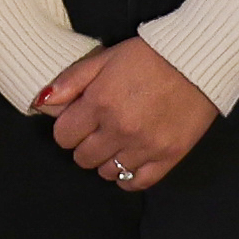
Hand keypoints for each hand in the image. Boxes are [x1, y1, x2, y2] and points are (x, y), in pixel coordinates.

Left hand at [27, 36, 220, 189]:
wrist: (198, 59)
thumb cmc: (149, 55)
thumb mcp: (105, 58)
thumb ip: (71, 81)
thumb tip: (41, 102)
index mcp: (100, 103)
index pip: (63, 136)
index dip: (69, 128)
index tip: (80, 119)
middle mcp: (120, 129)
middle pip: (82, 158)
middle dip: (85, 144)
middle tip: (99, 129)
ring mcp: (145, 146)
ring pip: (107, 172)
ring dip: (107, 159)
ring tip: (118, 140)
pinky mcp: (169, 157)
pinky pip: (137, 182)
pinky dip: (129, 176)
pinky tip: (130, 160)